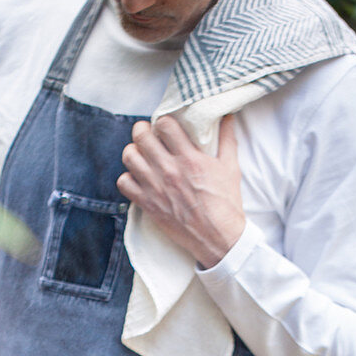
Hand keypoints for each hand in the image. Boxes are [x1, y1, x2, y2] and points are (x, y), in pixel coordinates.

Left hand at [117, 113, 244, 268]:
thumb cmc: (226, 203)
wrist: (218, 238)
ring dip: (133, 151)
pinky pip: (124, 183)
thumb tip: (227, 117)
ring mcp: (155, 188)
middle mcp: (169, 170)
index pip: (165, 125)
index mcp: (190, 158)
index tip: (165, 126)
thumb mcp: (231, 168)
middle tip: (147, 133)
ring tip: (141, 154)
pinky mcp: (147, 204)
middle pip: (142, 137)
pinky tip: (138, 178)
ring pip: (129, 157)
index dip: (163, 121)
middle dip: (143, 130)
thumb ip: (227, 139)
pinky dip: (128, 178)